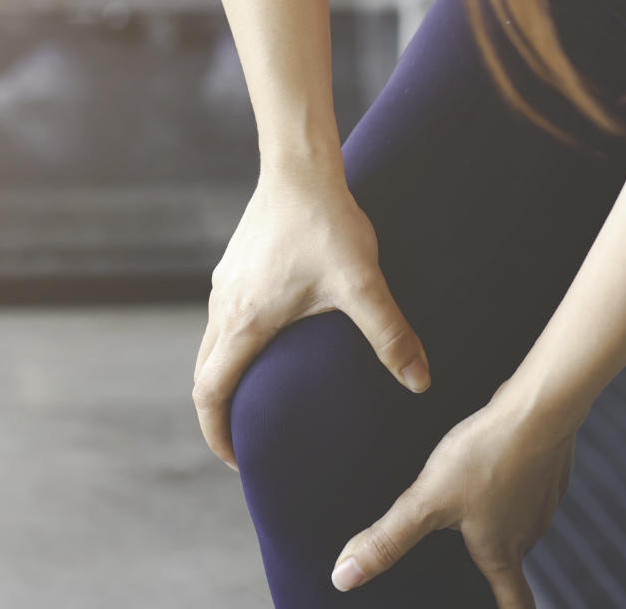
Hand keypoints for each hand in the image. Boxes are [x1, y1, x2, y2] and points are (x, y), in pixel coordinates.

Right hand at [193, 168, 429, 469]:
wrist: (300, 166)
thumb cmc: (327, 224)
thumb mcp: (363, 284)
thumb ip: (391, 335)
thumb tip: (421, 383)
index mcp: (245, 322)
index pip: (210, 392)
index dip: (217, 432)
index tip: (235, 458)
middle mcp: (225, 306)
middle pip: (205, 373)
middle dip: (220, 413)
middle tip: (245, 440)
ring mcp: (225, 284)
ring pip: (212, 345)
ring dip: (226, 376)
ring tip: (256, 397)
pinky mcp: (235, 265)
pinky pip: (224, 318)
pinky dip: (233, 345)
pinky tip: (268, 341)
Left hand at [329, 390, 576, 607]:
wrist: (538, 407)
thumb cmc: (489, 455)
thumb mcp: (426, 501)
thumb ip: (387, 539)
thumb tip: (347, 576)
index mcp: (501, 552)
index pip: (515, 603)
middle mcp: (527, 534)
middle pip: (509, 559)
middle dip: (488, 558)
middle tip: (462, 550)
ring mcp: (542, 503)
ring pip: (516, 521)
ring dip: (496, 517)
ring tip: (470, 502)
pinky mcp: (546, 473)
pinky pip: (523, 488)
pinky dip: (505, 484)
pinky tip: (485, 467)